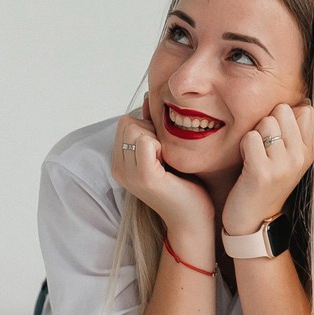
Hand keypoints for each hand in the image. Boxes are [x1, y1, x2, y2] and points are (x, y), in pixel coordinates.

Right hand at [112, 106, 213, 237]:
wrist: (194, 218)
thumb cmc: (184, 183)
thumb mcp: (164, 149)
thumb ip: (152, 125)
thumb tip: (148, 96)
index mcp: (120, 162)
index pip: (125, 121)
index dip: (147, 126)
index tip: (162, 149)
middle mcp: (118, 168)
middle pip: (128, 121)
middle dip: (150, 129)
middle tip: (166, 154)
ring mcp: (129, 174)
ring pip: (135, 128)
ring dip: (157, 137)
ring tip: (168, 160)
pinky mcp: (145, 177)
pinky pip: (146, 141)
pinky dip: (161, 145)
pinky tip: (169, 164)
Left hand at [223, 102, 313, 234]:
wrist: (253, 221)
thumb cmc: (265, 182)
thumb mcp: (288, 158)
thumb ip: (295, 131)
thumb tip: (302, 101)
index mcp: (309, 151)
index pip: (306, 109)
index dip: (284, 116)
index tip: (278, 138)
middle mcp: (301, 157)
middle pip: (283, 109)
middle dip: (268, 122)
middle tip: (263, 148)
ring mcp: (283, 165)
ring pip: (266, 121)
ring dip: (254, 135)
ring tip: (254, 156)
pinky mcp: (262, 173)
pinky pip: (250, 138)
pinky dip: (243, 146)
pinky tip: (246, 163)